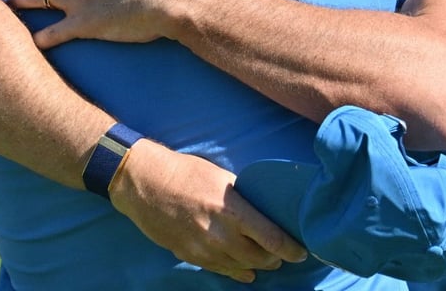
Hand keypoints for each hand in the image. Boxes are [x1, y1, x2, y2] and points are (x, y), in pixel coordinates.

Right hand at [109, 140, 307, 282]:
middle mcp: (220, 234)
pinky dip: (236, 272)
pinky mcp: (190, 256)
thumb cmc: (185, 172)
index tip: (302, 252)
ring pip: (241, 267)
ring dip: (257, 265)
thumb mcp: (221, 177)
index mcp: (232, 210)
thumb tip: (262, 209)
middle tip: (283, 255)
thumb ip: (242, 199)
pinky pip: (220, 270)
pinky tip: (245, 272)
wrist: (144, 184)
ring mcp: (203, 249)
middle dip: (275, 258)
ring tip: (266, 261)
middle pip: (260, 258)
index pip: (272, 238)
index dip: (291, 249)